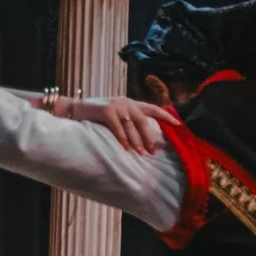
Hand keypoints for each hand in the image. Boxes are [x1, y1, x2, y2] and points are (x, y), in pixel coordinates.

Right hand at [38, 93, 170, 155]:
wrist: (76, 108)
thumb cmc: (97, 116)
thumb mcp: (116, 115)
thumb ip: (129, 121)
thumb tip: (143, 139)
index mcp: (130, 103)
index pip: (152, 109)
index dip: (166, 117)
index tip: (178, 125)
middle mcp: (125, 102)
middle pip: (143, 120)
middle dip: (149, 137)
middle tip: (153, 151)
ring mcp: (116, 105)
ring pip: (131, 125)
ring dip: (137, 141)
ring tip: (141, 154)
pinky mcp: (105, 111)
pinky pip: (117, 127)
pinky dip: (122, 138)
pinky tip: (126, 148)